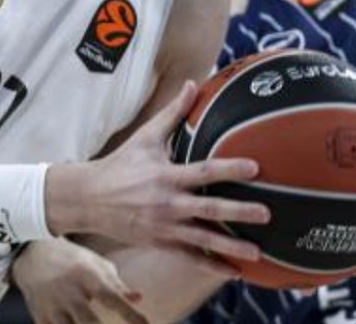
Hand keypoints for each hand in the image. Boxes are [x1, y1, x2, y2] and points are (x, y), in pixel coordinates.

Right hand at [13, 239, 146, 323]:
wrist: (31, 255)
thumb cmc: (72, 260)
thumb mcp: (95, 264)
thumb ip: (117, 284)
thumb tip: (139, 298)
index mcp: (87, 276)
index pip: (113, 298)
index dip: (130, 314)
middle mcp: (70, 292)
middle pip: (89, 322)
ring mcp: (53, 306)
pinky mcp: (41, 317)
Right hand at [46, 80, 268, 260]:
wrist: (89, 199)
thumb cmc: (121, 164)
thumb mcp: (145, 137)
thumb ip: (172, 113)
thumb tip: (191, 84)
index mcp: (166, 175)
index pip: (203, 171)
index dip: (229, 169)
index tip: (255, 168)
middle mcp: (167, 203)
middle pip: (208, 209)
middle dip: (238, 212)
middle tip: (266, 214)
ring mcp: (164, 227)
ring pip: (202, 239)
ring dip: (230, 247)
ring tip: (257, 253)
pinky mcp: (160, 243)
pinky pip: (189, 257)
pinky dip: (211, 265)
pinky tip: (233, 272)